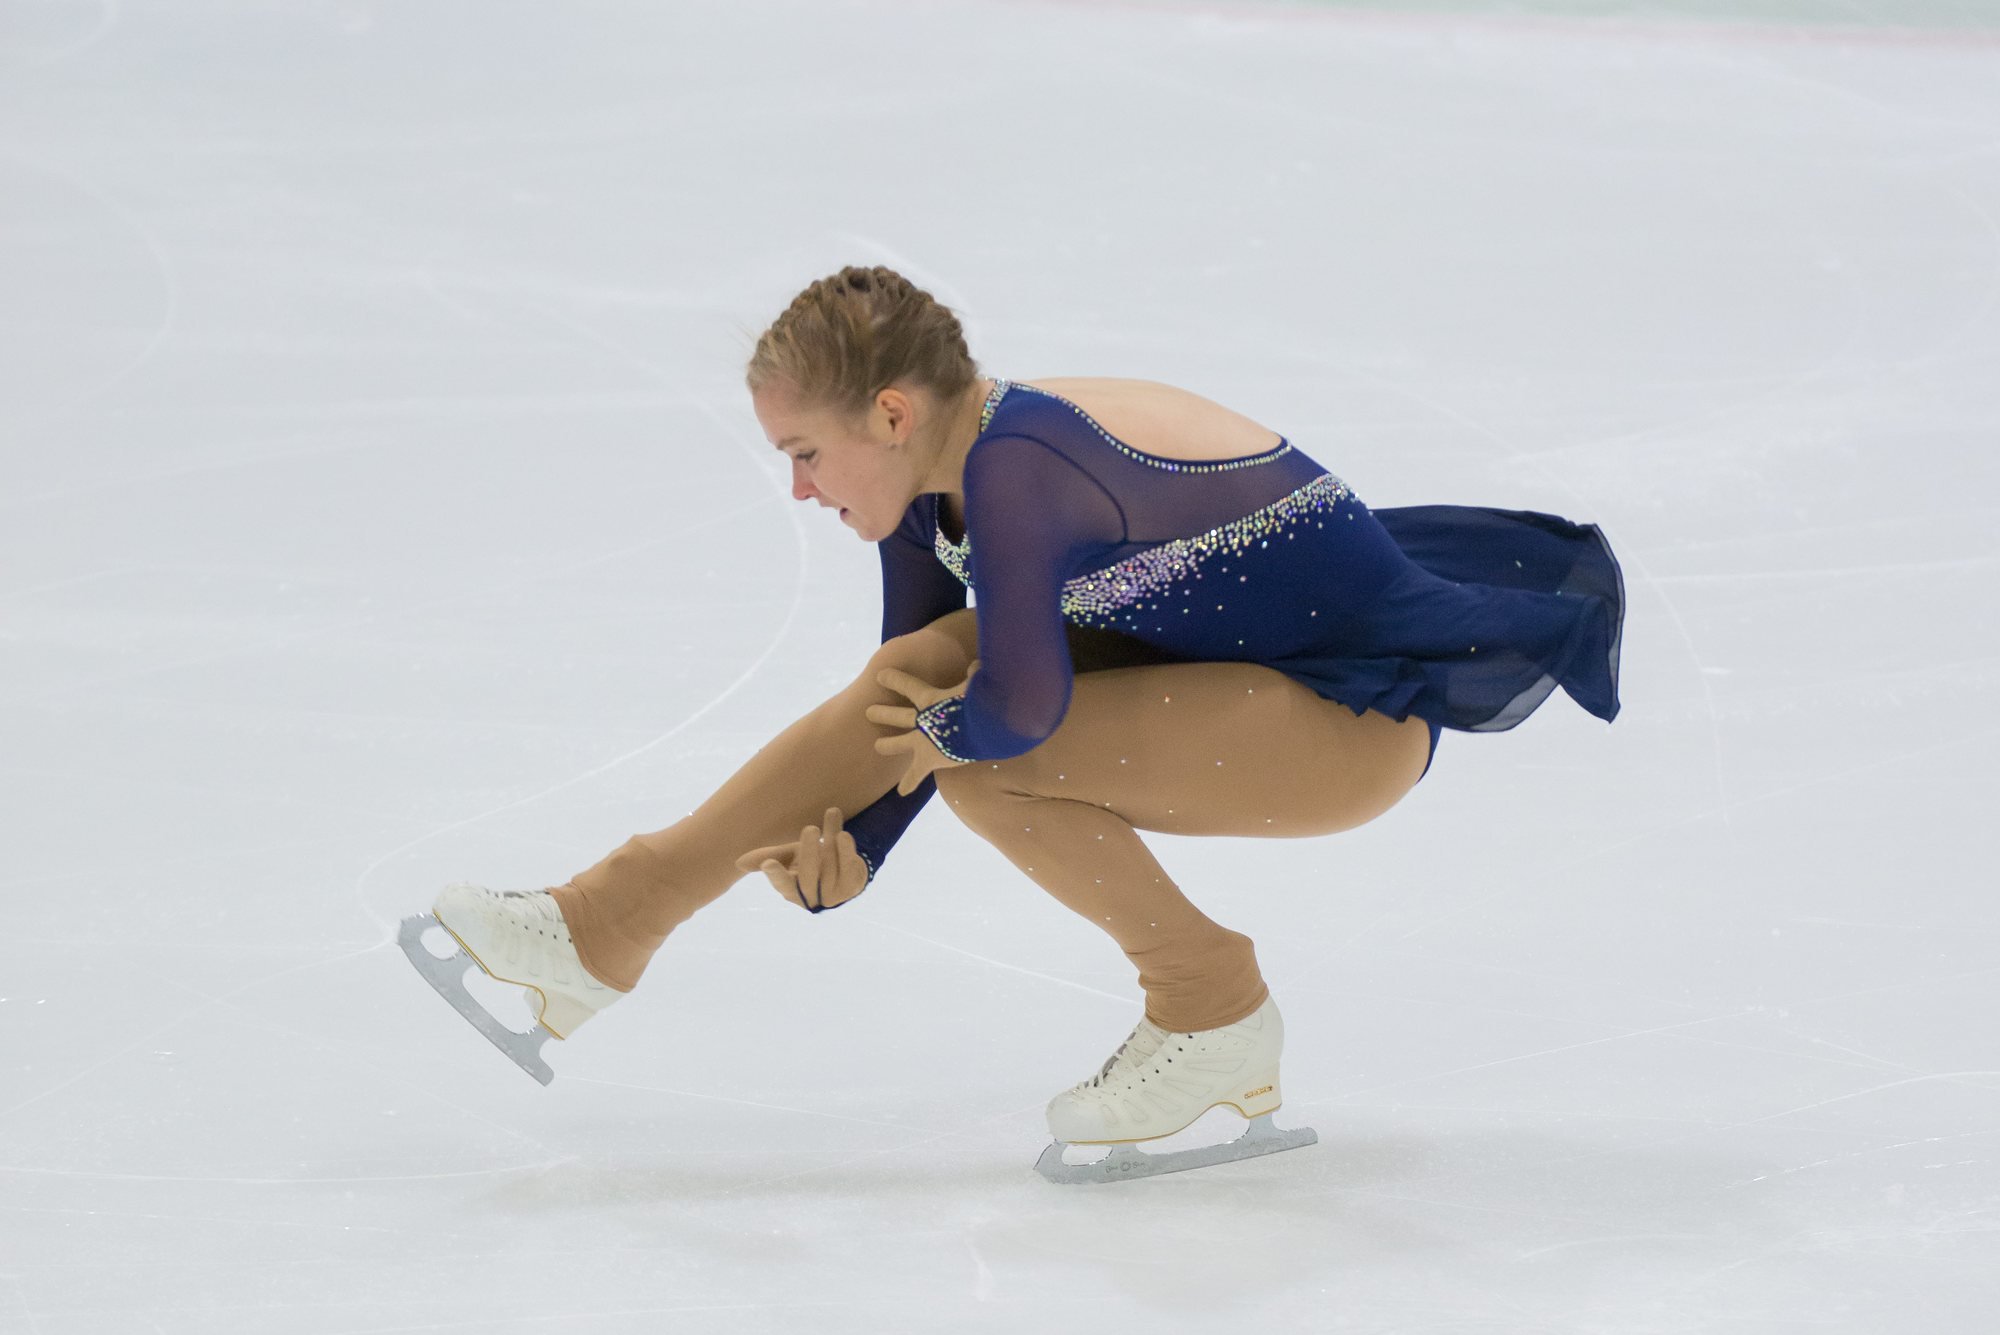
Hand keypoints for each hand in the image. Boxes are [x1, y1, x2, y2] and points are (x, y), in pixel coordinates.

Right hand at [735, 806, 869, 911]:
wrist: (842, 871)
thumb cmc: (808, 863)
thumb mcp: (788, 858)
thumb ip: (768, 857)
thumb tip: (738, 863)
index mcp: (791, 890)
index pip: (782, 884)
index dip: (776, 875)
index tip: (769, 864)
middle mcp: (812, 896)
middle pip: (809, 875)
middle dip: (809, 851)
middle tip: (810, 828)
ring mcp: (834, 894)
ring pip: (832, 868)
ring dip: (832, 842)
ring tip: (832, 818)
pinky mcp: (852, 887)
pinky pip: (850, 868)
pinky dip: (847, 851)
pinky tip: (844, 834)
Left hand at [867, 660, 979, 796]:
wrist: (979, 731)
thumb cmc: (979, 705)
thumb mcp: (975, 686)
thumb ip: (973, 676)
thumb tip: (977, 666)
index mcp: (932, 700)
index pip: (908, 686)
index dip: (894, 680)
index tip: (879, 676)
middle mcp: (922, 720)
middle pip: (899, 716)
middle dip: (884, 714)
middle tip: (868, 712)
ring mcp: (923, 741)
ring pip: (900, 743)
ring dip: (888, 745)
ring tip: (877, 747)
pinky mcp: (928, 760)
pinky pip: (916, 774)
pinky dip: (909, 783)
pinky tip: (901, 792)